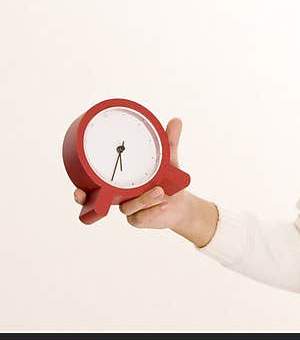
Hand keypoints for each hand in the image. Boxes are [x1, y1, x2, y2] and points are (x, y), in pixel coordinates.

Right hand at [73, 118, 189, 229]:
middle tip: (98, 195)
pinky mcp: (140, 220)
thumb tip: (176, 120)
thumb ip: (170, 141)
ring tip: (159, 191)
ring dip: (143, 199)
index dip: (83, 190)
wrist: (181, 204)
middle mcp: (119, 196)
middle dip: (91, 200)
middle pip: (99, 200)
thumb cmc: (167, 180)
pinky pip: (142, 217)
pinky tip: (163, 204)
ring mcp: (129, 210)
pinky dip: (152, 209)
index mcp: (120, 182)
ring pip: (128, 206)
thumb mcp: (169, 159)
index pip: (95, 185)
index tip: (78, 189)